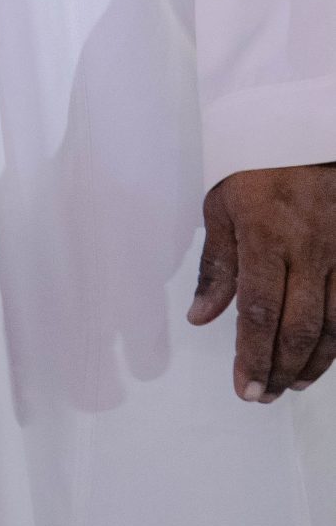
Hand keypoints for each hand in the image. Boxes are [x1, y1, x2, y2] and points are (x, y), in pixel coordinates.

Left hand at [187, 164, 335, 400]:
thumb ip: (216, 266)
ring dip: (312, 364)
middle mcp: (308, 248)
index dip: (253, 356)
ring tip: (290, 385)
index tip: (244, 387)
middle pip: (299, 327)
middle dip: (280, 370)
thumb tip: (201, 318)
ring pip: (333, 326)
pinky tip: (321, 358)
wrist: (302, 129)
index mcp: (265, 234)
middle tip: (263, 396)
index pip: (260, 311)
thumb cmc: (255, 166)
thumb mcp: (222, 206)